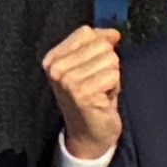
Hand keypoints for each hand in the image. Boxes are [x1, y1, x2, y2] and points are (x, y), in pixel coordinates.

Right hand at [42, 22, 126, 164]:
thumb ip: (98, 44)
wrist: (88, 134)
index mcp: (52, 58)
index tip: (94, 67)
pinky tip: (103, 99)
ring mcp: (67, 81)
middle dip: (107, 65)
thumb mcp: (88, 65)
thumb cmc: (90, 97)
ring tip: (100, 91)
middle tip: (97, 83)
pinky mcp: (82, 93)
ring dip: (111, 77)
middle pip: (101, 46)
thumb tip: (114, 33)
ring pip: (110, 60)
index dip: (101, 44)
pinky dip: (114, 88)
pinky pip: (112, 76)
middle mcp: (56, 68)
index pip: (86, 33)